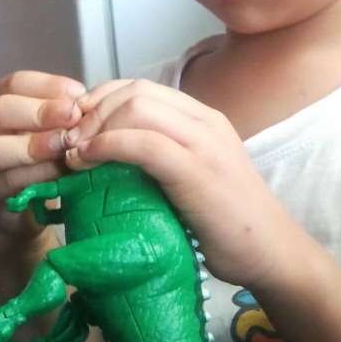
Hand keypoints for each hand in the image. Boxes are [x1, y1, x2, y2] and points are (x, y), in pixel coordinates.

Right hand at [0, 70, 85, 248]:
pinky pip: (4, 184)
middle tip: (73, 116)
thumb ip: (62, 115)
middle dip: (38, 112)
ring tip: (66, 144)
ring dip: (33, 145)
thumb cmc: (41, 159)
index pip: (12, 84)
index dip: (46, 85)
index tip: (79, 93)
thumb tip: (86, 101)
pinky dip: (35, 175)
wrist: (28, 211)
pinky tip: (61, 170)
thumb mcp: (49, 130)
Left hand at [63, 78, 293, 288]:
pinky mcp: (197, 171)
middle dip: (92, 112)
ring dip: (95, 127)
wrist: (271, 254)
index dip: (100, 101)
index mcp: (202, 118)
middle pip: (134, 91)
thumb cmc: (226, 225)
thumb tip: (102, 157)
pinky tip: (88, 162)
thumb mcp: (190, 178)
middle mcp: (204, 121)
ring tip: (75, 155)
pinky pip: (143, 142)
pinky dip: (107, 146)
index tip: (76, 130)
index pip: (141, 87)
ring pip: (136, 107)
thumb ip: (159, 158)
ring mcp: (204, 143)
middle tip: (69, 144)